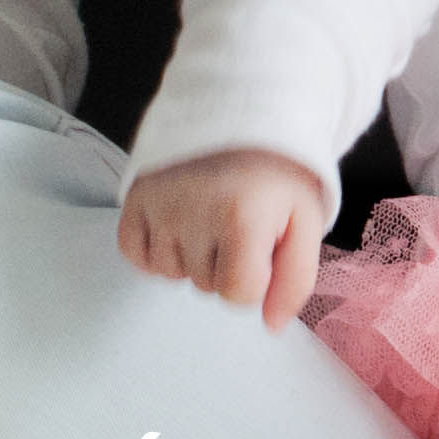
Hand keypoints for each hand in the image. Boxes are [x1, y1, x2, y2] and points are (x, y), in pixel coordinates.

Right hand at [119, 147, 334, 329]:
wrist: (242, 113)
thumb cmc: (277, 172)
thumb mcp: (305, 222)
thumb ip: (296, 280)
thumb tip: (271, 325)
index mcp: (243, 218)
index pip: (238, 295)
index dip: (255, 277)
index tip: (262, 244)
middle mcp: (194, 211)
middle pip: (205, 286)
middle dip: (225, 264)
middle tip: (237, 220)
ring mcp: (159, 204)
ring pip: (171, 274)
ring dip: (191, 256)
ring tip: (210, 215)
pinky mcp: (134, 197)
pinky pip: (135, 255)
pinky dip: (155, 250)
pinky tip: (179, 222)